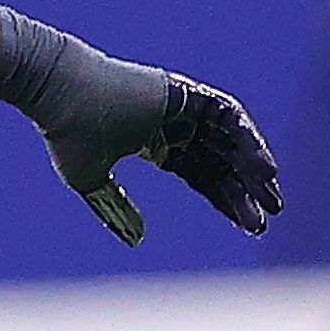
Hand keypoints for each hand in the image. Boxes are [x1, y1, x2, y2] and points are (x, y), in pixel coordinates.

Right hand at [24, 52, 283, 245]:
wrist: (57, 92)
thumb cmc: (66, 133)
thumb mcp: (89, 179)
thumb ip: (115, 206)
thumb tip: (138, 238)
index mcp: (151, 141)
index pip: (200, 173)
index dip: (223, 198)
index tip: (249, 225)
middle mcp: (171, 123)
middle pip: (220, 160)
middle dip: (245, 188)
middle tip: (268, 217)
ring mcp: (179, 106)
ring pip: (228, 139)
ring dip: (253, 167)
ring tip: (271, 198)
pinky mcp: (184, 92)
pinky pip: (227, 115)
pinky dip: (248, 139)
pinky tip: (264, 168)